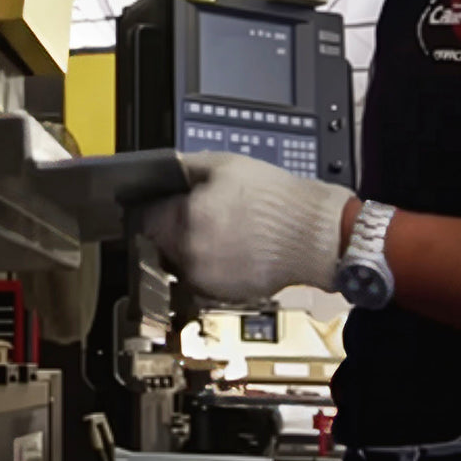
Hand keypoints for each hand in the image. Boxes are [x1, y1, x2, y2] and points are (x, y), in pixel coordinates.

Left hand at [140, 151, 354, 302]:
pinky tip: (231, 251)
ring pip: (178, 263)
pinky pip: (200, 280)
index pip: (143, 217)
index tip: (160, 204)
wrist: (316, 237)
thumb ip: (185, 166)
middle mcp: (190, 253)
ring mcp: (205, 279)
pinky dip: (209, 267)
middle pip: (158, 242)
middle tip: (198, 216)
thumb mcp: (227, 164)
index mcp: (186, 218)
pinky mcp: (221, 296)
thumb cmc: (278, 201)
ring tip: (221, 233)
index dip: (152, 207)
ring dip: (188, 250)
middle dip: (170, 229)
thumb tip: (161, 169)